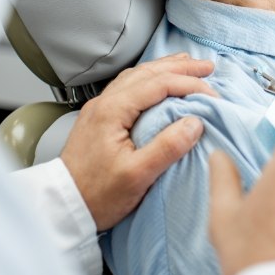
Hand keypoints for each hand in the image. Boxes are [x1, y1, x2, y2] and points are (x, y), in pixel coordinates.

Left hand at [61, 53, 216, 229]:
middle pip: (148, 72)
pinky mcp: (99, 117)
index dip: (189, 84)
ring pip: (137, 76)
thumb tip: (195, 122)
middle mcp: (105, 102)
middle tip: (208, 67)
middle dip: (181, 67)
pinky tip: (158, 81)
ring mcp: (100, 108)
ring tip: (188, 65)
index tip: (212, 95)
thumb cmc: (97, 196)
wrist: (61, 209)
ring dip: (165, 68)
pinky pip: (129, 85)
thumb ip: (167, 147)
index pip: (159, 84)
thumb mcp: (137, 176)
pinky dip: (151, 78)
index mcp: (113, 110)